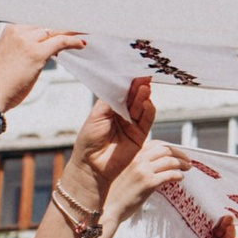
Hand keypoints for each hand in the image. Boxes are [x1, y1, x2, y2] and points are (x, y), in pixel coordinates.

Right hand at [0, 23, 86, 114]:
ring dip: (71, 32)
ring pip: (55, 31)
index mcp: (10, 29)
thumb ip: (25, 48)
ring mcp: (27, 41)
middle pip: (47, 25)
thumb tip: (45, 49)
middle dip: (63, 27)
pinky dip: (73, 41)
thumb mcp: (9, 56)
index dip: (53, 25)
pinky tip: (81, 44)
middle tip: (78, 27)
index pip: (38, 22)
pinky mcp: (36, 53)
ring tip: (83, 33)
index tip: (65, 26)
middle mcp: (18, 31)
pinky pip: (60, 42)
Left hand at [68, 80, 156, 194]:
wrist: (92, 166)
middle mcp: (123, 114)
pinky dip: (149, 111)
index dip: (128, 82)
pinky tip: (147, 103)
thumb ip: (111, 101)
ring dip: (144, 97)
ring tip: (144, 88)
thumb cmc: (89, 141)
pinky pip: (147, 120)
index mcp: (111, 108)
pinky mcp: (140, 135)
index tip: (134, 71)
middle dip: (138, 86)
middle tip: (143, 76)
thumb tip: (123, 84)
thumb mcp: (97, 116)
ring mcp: (132, 125)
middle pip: (134, 97)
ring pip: (142, 107)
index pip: (122, 91)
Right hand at [95, 131, 200, 237]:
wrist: (109, 209)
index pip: (156, 144)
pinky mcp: (148, 183)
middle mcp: (137, 160)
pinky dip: (178, 175)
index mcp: (132, 156)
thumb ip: (142, 166)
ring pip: (169, 160)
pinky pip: (169, 174)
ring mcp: (143, 170)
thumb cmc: (118, 194)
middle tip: (188, 160)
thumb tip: (162, 165)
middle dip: (179, 153)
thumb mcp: (128, 173)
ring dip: (182, 164)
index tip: (178, 153)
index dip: (170, 147)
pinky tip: (180, 178)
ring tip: (188, 168)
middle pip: (165, 149)